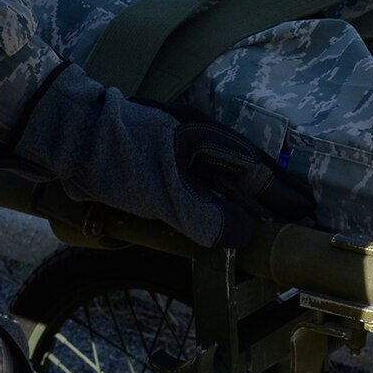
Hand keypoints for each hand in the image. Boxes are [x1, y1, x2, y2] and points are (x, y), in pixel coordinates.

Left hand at [11, 63, 312, 246]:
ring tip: (268, 226)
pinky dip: (215, 202)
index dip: (284, 195)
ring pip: (222, 178)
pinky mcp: (154, 164)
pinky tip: (217, 219)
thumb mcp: (166, 193)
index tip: (310, 215)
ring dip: (245, 202)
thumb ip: (209, 217)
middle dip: (273, 197)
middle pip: (245, 172)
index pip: (258, 170)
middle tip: (300, 221)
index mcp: (207, 137)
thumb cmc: (117, 157)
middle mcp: (197, 140)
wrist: (62, 135)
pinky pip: (198, 185)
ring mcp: (175, 150)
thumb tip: (247, 237)